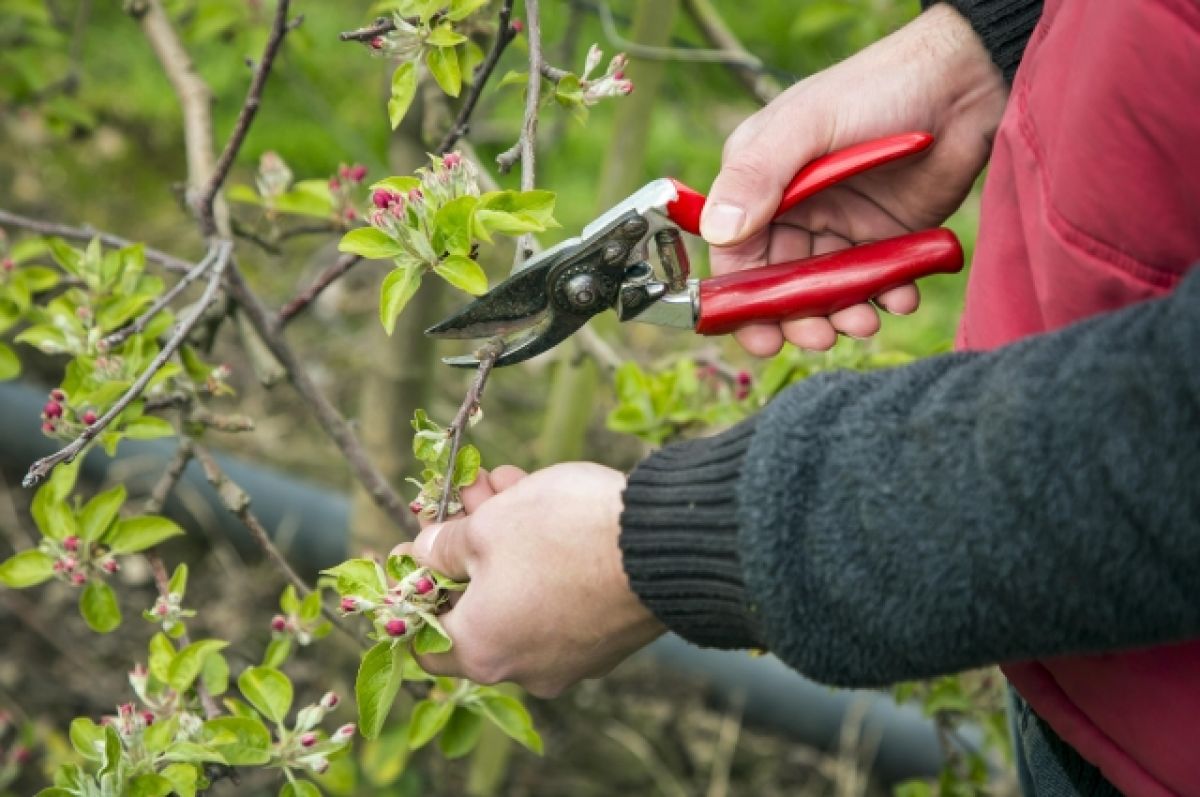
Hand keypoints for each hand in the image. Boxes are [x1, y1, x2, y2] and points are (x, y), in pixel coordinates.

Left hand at [395, 463, 664, 697]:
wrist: (663, 545)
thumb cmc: (560, 535)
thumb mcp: (487, 526)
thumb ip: (444, 545)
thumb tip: (425, 553)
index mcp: (481, 652)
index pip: (424, 639)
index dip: (415, 588)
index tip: (419, 545)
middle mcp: (524, 669)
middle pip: (477, 606)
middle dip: (468, 545)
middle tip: (469, 494)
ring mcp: (572, 659)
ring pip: (521, 596)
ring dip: (508, 542)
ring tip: (508, 483)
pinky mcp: (608, 639)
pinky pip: (561, 601)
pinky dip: (548, 560)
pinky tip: (549, 505)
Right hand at [704, 4, 1007, 354]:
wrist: (963, 81)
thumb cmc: (875, 89)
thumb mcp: (806, 125)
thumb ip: (758, 176)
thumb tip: (718, 233)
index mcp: (758, 183)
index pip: (736, 255)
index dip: (743, 300)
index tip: (760, 335)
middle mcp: (793, 208)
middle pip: (780, 284)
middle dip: (797, 317)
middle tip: (821, 336)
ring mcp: (838, 224)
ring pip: (826, 291)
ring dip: (842, 314)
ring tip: (866, 320)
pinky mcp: (884, 234)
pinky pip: (875, 281)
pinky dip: (887, 296)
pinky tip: (901, 296)